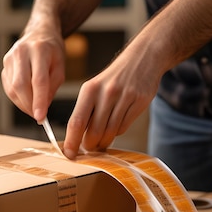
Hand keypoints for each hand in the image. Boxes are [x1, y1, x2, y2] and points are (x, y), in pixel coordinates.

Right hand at [1, 24, 65, 124]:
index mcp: (39, 50)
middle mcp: (21, 51)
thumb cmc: (52, 51)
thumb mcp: (60, 66)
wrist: (39, 33)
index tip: (41, 118)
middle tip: (38, 116)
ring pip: (12, 88)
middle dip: (29, 105)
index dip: (39, 101)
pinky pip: (8, 87)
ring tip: (34, 109)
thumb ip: (52, 87)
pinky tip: (26, 100)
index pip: (38, 80)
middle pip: (21, 85)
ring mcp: (10, 57)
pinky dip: (17, 99)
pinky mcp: (4, 64)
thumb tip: (42, 107)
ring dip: (23, 104)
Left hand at [63, 38, 161, 158]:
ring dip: (104, 142)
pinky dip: (117, 132)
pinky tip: (115, 127)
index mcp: (90, 89)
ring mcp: (125, 97)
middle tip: (89, 148)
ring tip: (101, 142)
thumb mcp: (94, 88)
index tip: (69, 154)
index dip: (71, 142)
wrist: (143, 58)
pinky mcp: (140, 102)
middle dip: (90, 145)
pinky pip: (124, 127)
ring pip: (110, 133)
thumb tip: (76, 139)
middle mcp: (106, 93)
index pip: (77, 122)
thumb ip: (86, 111)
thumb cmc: (113, 78)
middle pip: (94, 132)